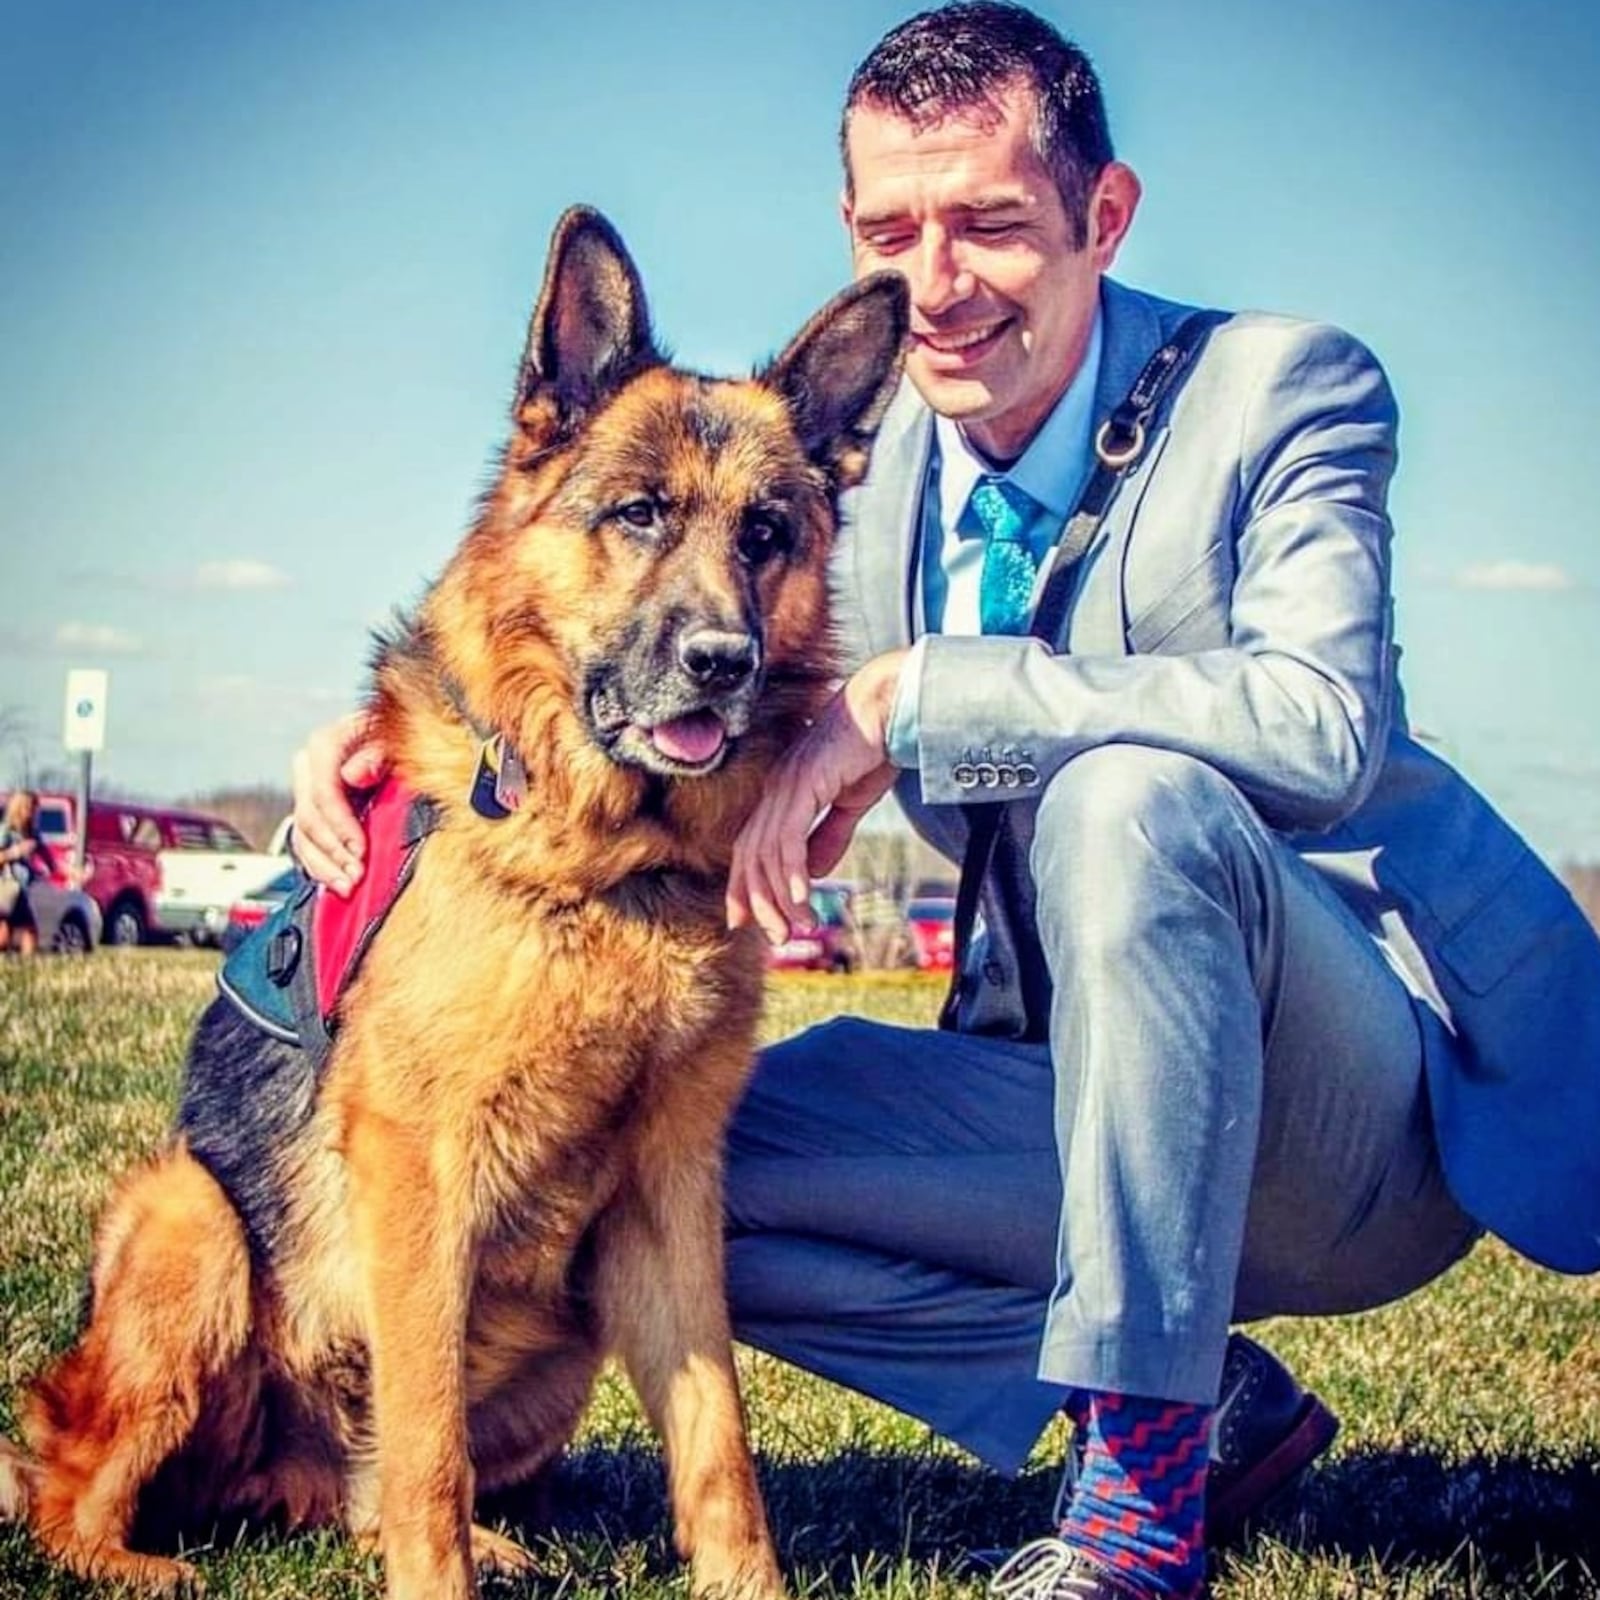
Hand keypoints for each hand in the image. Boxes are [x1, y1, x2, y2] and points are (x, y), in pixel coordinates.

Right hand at [289, 711, 388, 894]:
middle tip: (356, 874)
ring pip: (303, 835)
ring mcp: (306, 791)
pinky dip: (319, 866)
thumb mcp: (392, 739)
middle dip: (334, 851)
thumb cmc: (393, 738)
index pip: (324, 792)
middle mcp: (309, 768)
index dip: (341, 825)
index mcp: (324, 745)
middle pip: (310, 817)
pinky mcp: (311, 812)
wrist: (387, 739)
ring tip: (347, 886)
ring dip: (325, 865)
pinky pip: (305, 844)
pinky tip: (335, 882)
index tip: (360, 849)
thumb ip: (376, 755)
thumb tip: (354, 774)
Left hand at [727, 649, 907, 943]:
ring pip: (768, 854)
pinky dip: (793, 872)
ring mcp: (786, 788)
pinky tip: (804, 897)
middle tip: (779, 938)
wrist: (888, 710)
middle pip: (751, 858)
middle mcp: (776, 793)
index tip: (745, 922)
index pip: (750, 849)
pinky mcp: (804, 785)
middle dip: (760, 903)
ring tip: (800, 927)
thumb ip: (830, 835)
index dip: (743, 887)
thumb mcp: (850, 803)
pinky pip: (790, 838)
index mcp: (782, 795)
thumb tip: (816, 872)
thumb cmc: (872, 749)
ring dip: (781, 897)